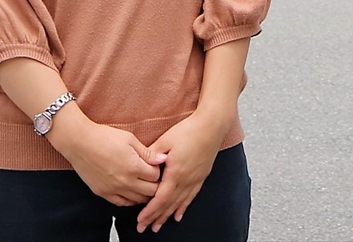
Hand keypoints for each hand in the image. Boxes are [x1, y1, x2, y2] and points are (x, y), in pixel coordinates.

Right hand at [49, 106, 165, 206]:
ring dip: (144, 194)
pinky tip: (132, 191)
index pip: (156, 177)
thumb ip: (147, 153)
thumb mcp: (129, 139)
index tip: (156, 166)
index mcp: (133, 166)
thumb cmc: (103, 137)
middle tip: (153, 177)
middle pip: (150, 192)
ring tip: (144, 184)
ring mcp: (113, 190)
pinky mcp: (103, 193)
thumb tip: (163, 159)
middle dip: (155, 185)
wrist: (79, 142)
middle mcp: (125, 182)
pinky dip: (130, 200)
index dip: (158, 171)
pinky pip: (122, 203)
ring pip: (138, 201)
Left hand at [136, 108, 229, 231]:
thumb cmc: (189, 130)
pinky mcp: (201, 176)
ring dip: (167, 216)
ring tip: (158, 226)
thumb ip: (152, 154)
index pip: (160, 199)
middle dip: (155, 218)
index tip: (140, 220)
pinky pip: (191, 197)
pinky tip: (178, 215)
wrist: (212, 125)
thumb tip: (141, 165)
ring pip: (179, 203)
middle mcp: (186, 180)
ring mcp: (195, 180)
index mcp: (175, 173)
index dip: (150, 211)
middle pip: (168, 205)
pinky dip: (183, 208)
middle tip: (144, 229)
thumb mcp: (166, 140)